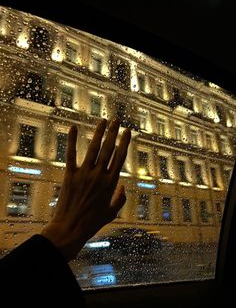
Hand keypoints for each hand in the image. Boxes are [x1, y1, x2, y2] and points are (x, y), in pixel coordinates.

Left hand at [41, 118, 130, 260]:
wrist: (70, 228)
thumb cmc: (92, 223)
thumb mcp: (111, 213)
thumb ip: (120, 199)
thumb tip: (123, 187)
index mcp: (111, 183)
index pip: (120, 157)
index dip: (124, 142)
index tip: (127, 132)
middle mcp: (99, 175)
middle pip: (108, 149)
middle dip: (113, 133)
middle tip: (116, 120)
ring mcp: (84, 174)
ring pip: (93, 148)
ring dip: (98, 133)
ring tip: (103, 120)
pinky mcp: (70, 175)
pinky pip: (71, 155)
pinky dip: (72, 140)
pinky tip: (73, 127)